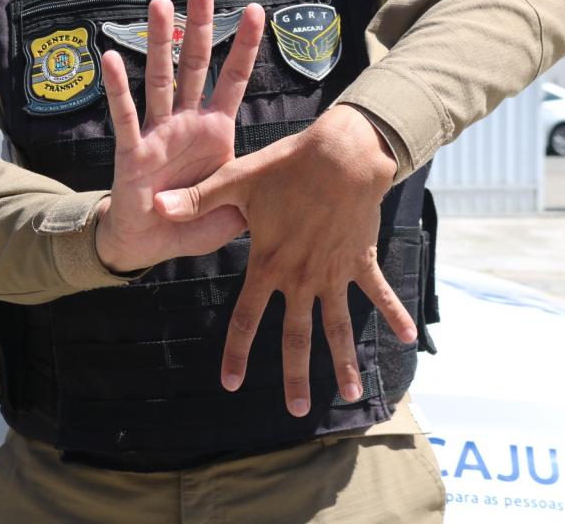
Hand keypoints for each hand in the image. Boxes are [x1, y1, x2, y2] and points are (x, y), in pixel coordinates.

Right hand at [95, 0, 265, 272]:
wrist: (147, 244)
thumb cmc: (190, 222)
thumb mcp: (235, 210)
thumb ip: (256, 193)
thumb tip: (289, 190)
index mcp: (215, 131)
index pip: (233, 80)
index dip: (245, 47)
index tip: (258, 10)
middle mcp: (186, 122)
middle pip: (194, 64)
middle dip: (199, 25)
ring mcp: (158, 132)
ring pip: (160, 79)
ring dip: (159, 42)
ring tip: (160, 4)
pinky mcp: (133, 151)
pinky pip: (125, 115)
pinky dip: (118, 88)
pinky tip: (110, 57)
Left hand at [153, 105, 417, 416]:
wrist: (342, 153)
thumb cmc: (287, 166)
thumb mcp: (236, 181)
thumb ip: (197, 199)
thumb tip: (154, 207)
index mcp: (269, 264)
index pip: (247, 317)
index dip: (238, 352)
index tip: (231, 383)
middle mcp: (302, 277)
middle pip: (297, 336)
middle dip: (295, 376)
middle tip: (296, 410)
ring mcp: (334, 271)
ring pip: (338, 325)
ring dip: (342, 360)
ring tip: (349, 394)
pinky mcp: (360, 258)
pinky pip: (379, 292)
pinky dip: (394, 313)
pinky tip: (410, 337)